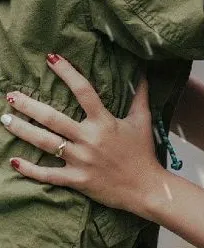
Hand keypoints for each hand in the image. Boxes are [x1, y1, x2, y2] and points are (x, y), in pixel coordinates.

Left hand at [1, 56, 163, 216]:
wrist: (145, 188)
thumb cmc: (143, 152)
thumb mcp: (142, 120)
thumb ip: (140, 95)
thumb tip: (143, 73)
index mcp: (104, 121)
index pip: (83, 91)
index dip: (67, 73)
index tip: (51, 59)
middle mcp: (89, 138)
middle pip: (53, 118)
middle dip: (29, 106)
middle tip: (11, 95)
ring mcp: (80, 160)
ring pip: (45, 143)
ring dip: (23, 130)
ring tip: (5, 119)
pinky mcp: (77, 179)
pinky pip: (48, 175)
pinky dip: (30, 169)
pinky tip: (13, 161)